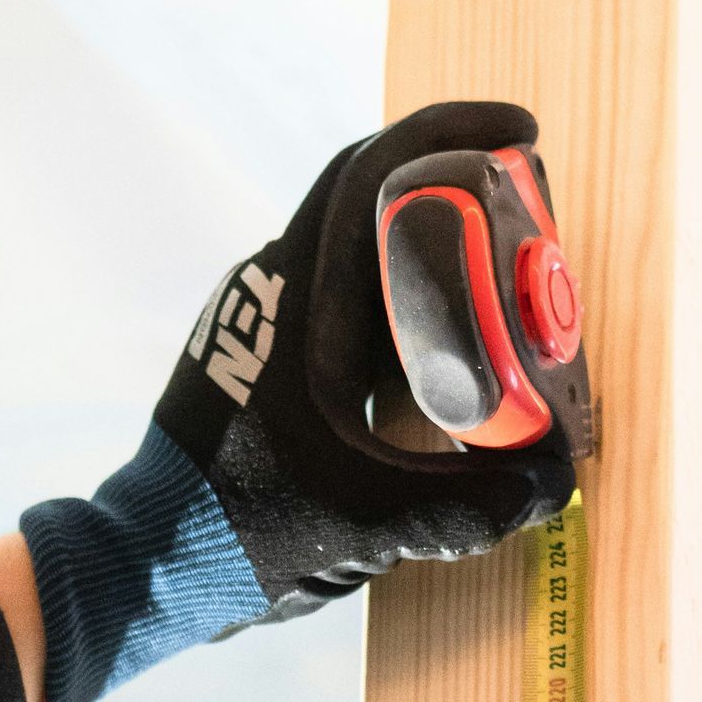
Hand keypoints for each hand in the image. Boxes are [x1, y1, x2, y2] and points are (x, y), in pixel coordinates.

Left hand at [17, 104, 578, 701]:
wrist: (149, 567)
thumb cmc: (235, 533)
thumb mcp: (365, 523)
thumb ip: (464, 509)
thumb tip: (552, 483)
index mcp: (293, 299)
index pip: (369, 171)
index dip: (447, 134)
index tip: (519, 134)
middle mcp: (277, 290)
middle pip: (378, 200)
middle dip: (462, 194)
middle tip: (532, 219)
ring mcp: (271, 325)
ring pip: (368, 258)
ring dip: (440, 260)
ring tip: (511, 294)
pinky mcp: (274, 365)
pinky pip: (355, 312)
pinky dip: (414, 317)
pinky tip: (459, 365)